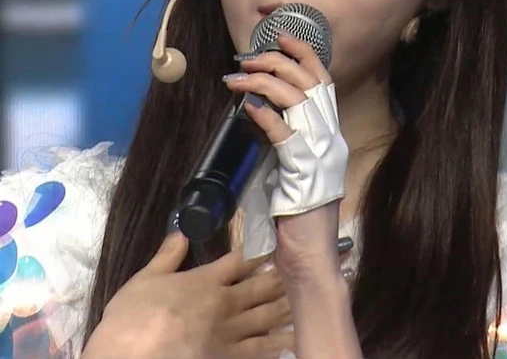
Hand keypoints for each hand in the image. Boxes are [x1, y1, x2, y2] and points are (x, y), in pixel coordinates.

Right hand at [82, 232, 293, 358]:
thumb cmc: (131, 318)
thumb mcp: (145, 278)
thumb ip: (167, 255)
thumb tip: (181, 232)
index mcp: (206, 280)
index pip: (240, 260)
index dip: (260, 250)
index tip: (275, 243)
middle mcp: (224, 303)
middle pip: (261, 285)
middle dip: (280, 276)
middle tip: (300, 269)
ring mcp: (228, 333)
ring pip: (267, 316)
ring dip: (285, 306)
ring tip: (302, 299)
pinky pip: (260, 350)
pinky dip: (277, 343)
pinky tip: (291, 338)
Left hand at [224, 33, 347, 281]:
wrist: (310, 259)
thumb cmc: (297, 219)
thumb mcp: (292, 171)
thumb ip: (283, 142)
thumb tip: (257, 113)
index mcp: (329, 136)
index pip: (322, 83)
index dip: (304, 55)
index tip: (280, 37)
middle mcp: (330, 139)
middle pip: (310, 83)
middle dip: (278, 62)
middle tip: (246, 58)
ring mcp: (320, 154)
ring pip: (298, 100)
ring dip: (264, 82)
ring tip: (237, 78)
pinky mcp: (305, 171)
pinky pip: (285, 133)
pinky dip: (265, 116)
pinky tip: (247, 107)